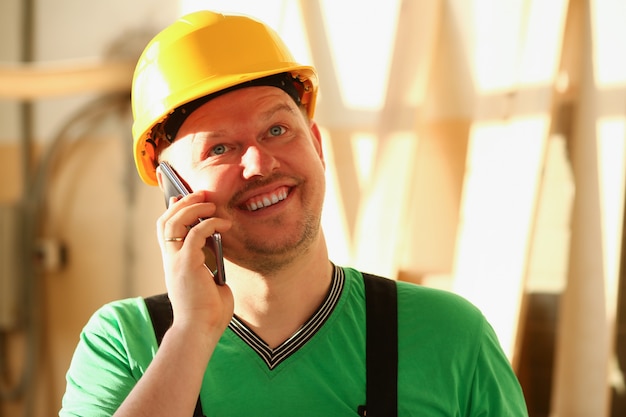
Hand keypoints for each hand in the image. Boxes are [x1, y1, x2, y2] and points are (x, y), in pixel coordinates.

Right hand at [156, 190, 233, 337]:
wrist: (200, 331)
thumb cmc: (208, 312)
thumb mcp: (208, 281)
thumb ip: (209, 263)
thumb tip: (218, 248)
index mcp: (173, 264)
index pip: (165, 230)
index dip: (173, 211)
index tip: (184, 198)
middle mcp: (169, 260)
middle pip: (165, 221)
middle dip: (182, 203)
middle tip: (201, 194)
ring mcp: (175, 261)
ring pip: (174, 222)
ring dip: (193, 208)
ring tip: (210, 203)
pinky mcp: (187, 264)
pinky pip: (196, 233)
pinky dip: (210, 223)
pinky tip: (224, 224)